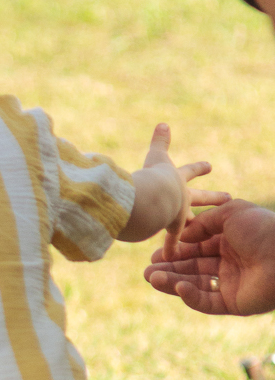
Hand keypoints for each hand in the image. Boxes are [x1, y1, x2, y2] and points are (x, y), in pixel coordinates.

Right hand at [143, 123, 213, 256]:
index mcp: (178, 180)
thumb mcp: (156, 157)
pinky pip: (171, 242)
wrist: (155, 198)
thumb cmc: (152, 176)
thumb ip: (160, 142)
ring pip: (189, 221)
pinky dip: (169, 248)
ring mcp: (178, 213)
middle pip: (201, 197)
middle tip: (228, 197)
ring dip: (193, 226)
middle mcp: (182, 197)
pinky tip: (170, 257)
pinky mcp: (171, 229)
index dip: (199, 168)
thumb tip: (163, 122)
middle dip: (214, 197)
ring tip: (197, 233)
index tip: (210, 166)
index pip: (191, 171)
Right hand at [145, 199, 274, 315]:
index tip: (156, 253)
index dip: (177, 251)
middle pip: (193, 269)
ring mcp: (232, 285)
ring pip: (196, 286)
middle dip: (169, 270)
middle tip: (147, 271)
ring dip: (173, 282)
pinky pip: (208, 302)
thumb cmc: (263, 229)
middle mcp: (230, 264)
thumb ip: (203, 222)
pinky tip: (179, 287)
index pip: (197, 248)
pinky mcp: (234, 304)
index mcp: (231, 242)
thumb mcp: (231, 213)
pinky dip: (192, 296)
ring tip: (152, 279)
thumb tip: (182, 236)